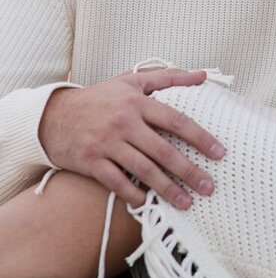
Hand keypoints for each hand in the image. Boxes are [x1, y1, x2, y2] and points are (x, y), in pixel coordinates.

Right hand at [38, 69, 225, 209]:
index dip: (200, 137)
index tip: (219, 153)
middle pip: (163, 150)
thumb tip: (203, 75)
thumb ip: (168, 77)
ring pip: (143, 169)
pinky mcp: (91, 161)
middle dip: (189, 170)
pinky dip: (132, 193)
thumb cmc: (99, 98)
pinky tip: (147, 202)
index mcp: (137, 102)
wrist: (53, 115)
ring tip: (186, 202)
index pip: (176, 120)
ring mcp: (107, 143)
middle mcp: (124, 122)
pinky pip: (116, 181)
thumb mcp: (131, 81)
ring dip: (167, 188)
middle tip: (208, 187)